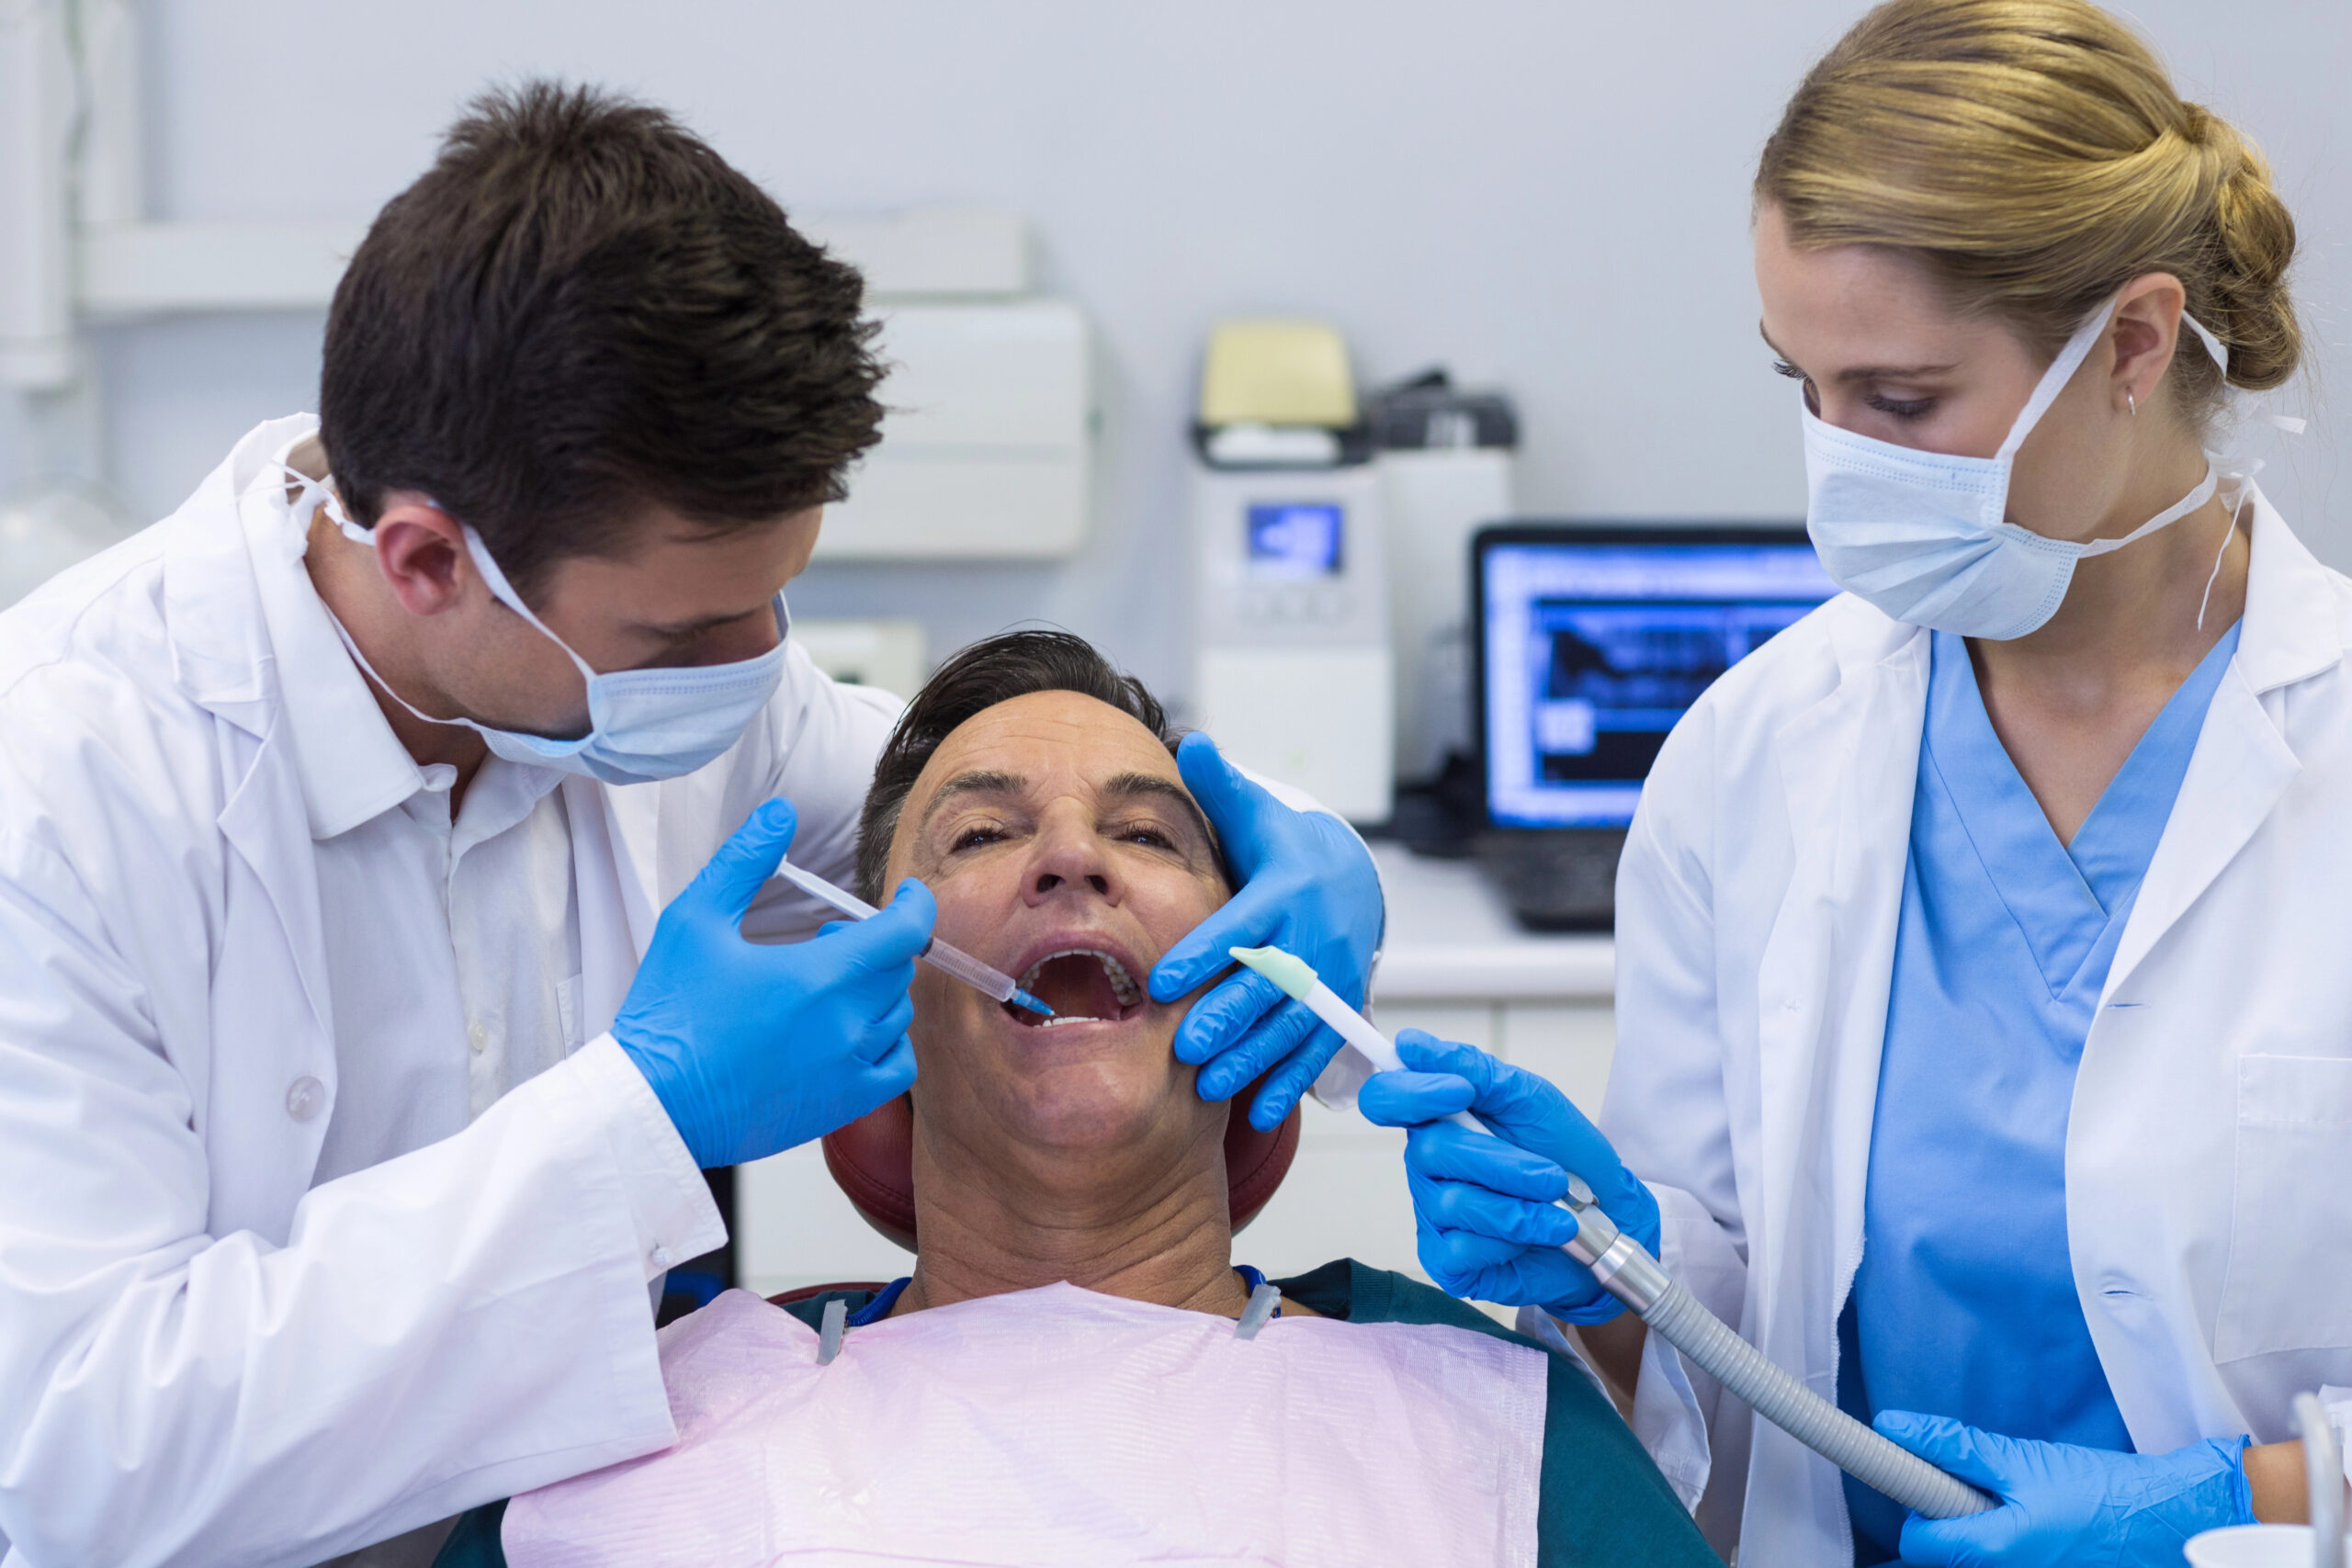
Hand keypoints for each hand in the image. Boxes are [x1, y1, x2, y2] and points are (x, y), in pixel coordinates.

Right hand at [615, 799, 931, 1167]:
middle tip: (827, 939)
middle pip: (897, 970)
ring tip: (828, 985)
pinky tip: (851, 1032)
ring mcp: (847, 1070)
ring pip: (897, 1015)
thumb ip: (745, 860)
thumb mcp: (695, 920)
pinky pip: (897, 1068)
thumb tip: (781, 812)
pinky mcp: (840, 1106)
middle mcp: (845, 1026)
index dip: (915, 905)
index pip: (905, 932)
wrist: (651, 1105)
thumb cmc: (667, 1014)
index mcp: (818, 977)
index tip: (907, 893)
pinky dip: (888, 1042)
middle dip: (875, 944)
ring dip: (876, 990)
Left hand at [1149, 733, 1381, 1129]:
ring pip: (1292, 1026)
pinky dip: (1288, 1084)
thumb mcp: (1257, 814)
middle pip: (1270, 985)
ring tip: (1208, 1086)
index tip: (1160, 982)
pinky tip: (1254, 1112)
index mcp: (1285, 893)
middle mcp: (1313, 938)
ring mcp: (1331, 978)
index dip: (1204, 956)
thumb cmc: (1284, 848)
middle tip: (1184, 1049)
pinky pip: (1316, 1051)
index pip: (1242, 927)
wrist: (1351, 879)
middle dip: (1229, 1019)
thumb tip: (1188, 741)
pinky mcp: (1339, 1008)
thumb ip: (1220, 787)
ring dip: (1253, 1060)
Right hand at [1356, 1031, 1658, 1322]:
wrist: (1610, 1220)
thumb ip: (1474, 1069)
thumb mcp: (1531, 1099)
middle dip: (1502, 1162)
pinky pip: (1463, 1248)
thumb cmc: (1570, 1156)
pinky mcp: (1447, 1260)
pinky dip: (1511, 1241)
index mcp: (1438, 1118)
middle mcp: (1427, 1165)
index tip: (1461, 1092)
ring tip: (1558, 1211)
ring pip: (1455, 1203)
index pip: (1385, 1098)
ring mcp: (1433, 1214)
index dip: (1411, 1093)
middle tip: (1551, 1173)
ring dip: (1520, 1208)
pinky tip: (1534, 1238)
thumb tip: (1411, 1043)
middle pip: (1428, 1151)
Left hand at [1876, 1411, 2252, 1566]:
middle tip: (1987, 1488)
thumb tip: (1895, 1427)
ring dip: (1984, 1528)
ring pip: (1978, 1557)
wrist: (2171, 1519)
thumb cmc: (2104, 1493)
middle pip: (1946, 1554)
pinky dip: (2011, 1541)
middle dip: (1953, 1517)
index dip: (1915, 1505)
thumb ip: (1953, 1447)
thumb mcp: (2021, 1461)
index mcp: (1994, 1551)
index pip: (1916, 1543)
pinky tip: (2040, 1524)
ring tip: (2022, 1505)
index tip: (1929, 1477)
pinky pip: (2008, 1561)